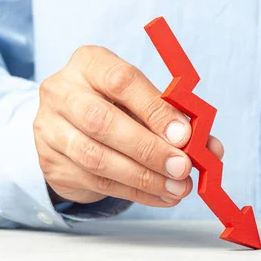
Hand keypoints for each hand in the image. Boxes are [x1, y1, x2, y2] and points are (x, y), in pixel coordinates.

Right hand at [34, 46, 223, 206]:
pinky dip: (135, 193)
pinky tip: (161, 196)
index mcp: (91, 63)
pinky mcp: (51, 162)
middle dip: (149, 149)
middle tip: (182, 168)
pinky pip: (96, 182)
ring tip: (178, 188)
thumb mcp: (146, 101)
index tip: (184, 135)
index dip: (155, 110)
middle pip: (102, 122)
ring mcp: (50, 128)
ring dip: (144, 178)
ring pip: (96, 158)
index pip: (122, 82)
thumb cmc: (120, 106)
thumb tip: (211, 148)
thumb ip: (178, 119)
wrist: (72, 125)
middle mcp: (62, 91)